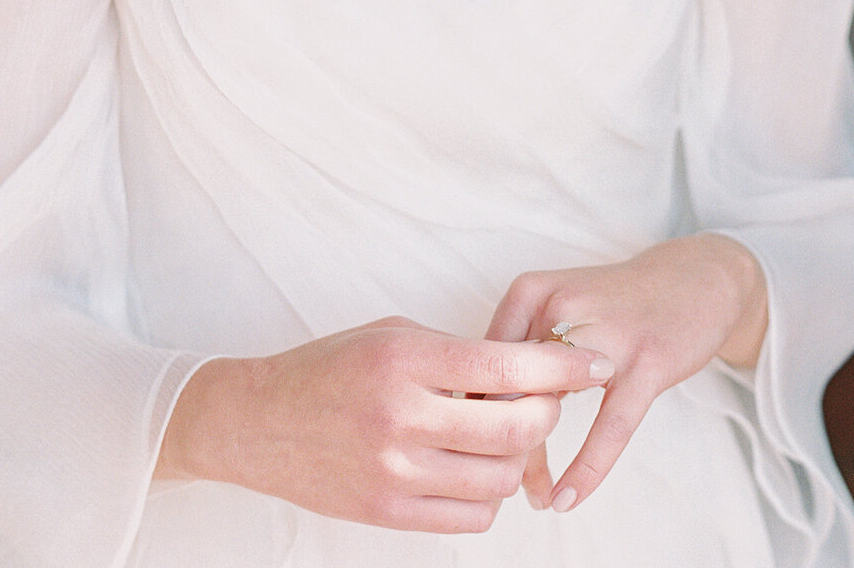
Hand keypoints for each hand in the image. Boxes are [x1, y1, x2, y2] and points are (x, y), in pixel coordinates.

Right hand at [156, 315, 614, 533]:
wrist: (257, 421)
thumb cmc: (331, 366)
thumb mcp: (395, 335)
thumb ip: (457, 354)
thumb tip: (527, 371)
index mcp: (407, 359)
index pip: (508, 367)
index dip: (563, 367)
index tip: (595, 361)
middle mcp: (402, 417)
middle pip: (516, 429)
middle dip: (547, 413)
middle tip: (547, 400)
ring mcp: (394, 472)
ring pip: (500, 480)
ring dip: (518, 458)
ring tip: (504, 435)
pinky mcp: (386, 514)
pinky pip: (470, 518)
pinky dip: (487, 496)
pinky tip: (474, 469)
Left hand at [485, 234, 767, 512]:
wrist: (695, 279)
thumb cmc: (616, 304)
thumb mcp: (557, 308)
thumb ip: (517, 350)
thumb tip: (474, 413)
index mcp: (530, 291)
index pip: (481, 365)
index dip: (471, 414)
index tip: (474, 449)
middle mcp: (560, 305)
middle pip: (507, 390)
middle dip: (499, 443)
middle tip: (502, 480)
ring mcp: (606, 333)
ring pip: (548, 410)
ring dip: (534, 461)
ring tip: (534, 494)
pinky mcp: (647, 362)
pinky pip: (609, 428)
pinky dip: (585, 469)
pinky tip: (566, 498)